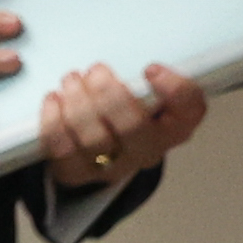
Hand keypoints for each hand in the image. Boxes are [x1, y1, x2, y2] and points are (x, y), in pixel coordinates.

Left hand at [39, 60, 208, 193]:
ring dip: (78, 104)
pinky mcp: (76, 175)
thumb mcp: (153, 93)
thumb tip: (144, 69)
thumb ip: (151, 80)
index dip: (173, 89)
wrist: (105, 152)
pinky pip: (61, 151)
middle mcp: (149, 152)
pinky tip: (53, 98)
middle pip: (132, 127)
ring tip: (71, 79)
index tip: (150, 68)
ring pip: (94, 140)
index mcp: (177, 126)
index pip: (189, 111)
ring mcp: (111, 169)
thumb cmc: (132, 111)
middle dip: (108, 94)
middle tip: (95, 69)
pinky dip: (53, 121)